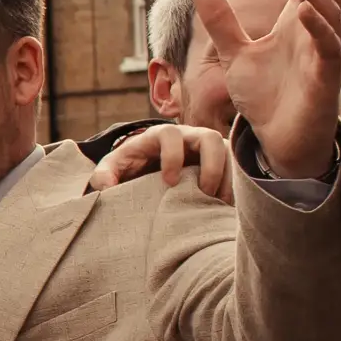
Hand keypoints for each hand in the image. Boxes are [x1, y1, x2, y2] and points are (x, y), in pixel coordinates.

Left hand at [90, 122, 234, 200]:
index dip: (172, 156)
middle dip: (210, 165)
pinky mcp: (220, 159)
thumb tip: (104, 187)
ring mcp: (207, 147)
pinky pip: (236, 165)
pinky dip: (234, 184)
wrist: (148, 168)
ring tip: (218, 203)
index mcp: (160, 135)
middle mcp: (188, 136)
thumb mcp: (114, 167)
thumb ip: (104, 174)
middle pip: (209, 138)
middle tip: (203, 193)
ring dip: (227, 177)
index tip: (168, 182)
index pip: (171, 135)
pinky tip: (226, 204)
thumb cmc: (131, 166)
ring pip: (227, 151)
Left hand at [195, 0, 340, 181]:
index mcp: (300, 22)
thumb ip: (223, 22)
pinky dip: (317, 28)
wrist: (277, 143)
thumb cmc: (266, 98)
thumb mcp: (235, 54)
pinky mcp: (326, 79)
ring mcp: (325, 54)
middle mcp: (317, 33)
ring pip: (329, 14)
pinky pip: (328, 48)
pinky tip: (301, 11)